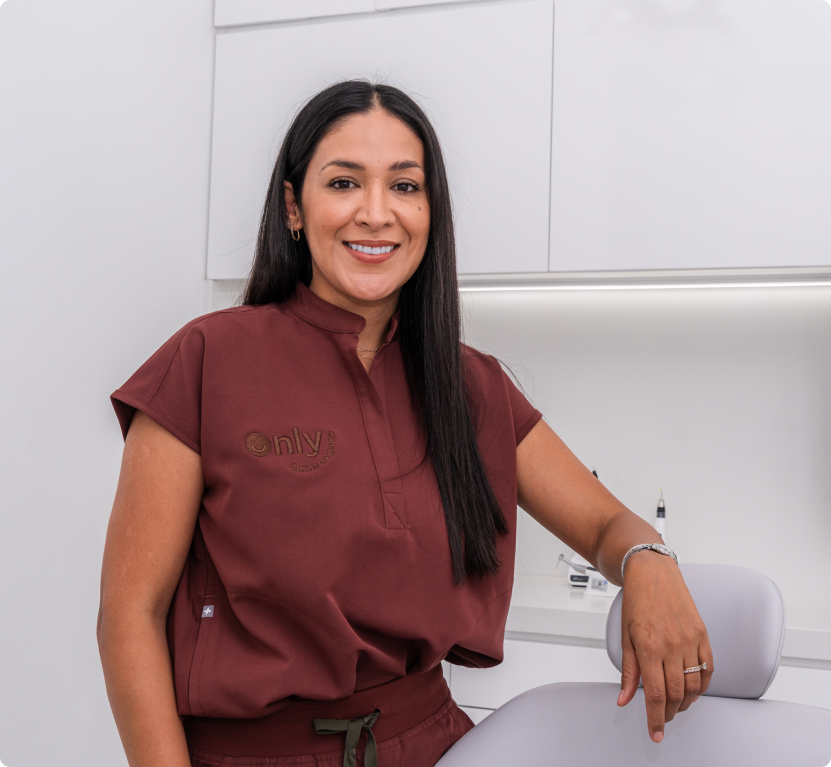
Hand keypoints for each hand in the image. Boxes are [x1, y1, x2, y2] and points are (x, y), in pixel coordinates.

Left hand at [616, 551, 713, 742]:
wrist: (652, 572)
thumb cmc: (636, 602)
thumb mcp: (625, 636)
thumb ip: (628, 670)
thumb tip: (625, 699)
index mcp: (649, 647)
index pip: (656, 694)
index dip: (656, 718)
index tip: (655, 733)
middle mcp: (672, 645)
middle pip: (677, 694)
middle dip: (669, 714)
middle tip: (662, 719)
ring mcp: (691, 640)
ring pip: (694, 685)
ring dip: (686, 703)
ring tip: (676, 707)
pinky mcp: (703, 634)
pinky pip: (709, 669)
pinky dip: (702, 686)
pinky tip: (692, 690)